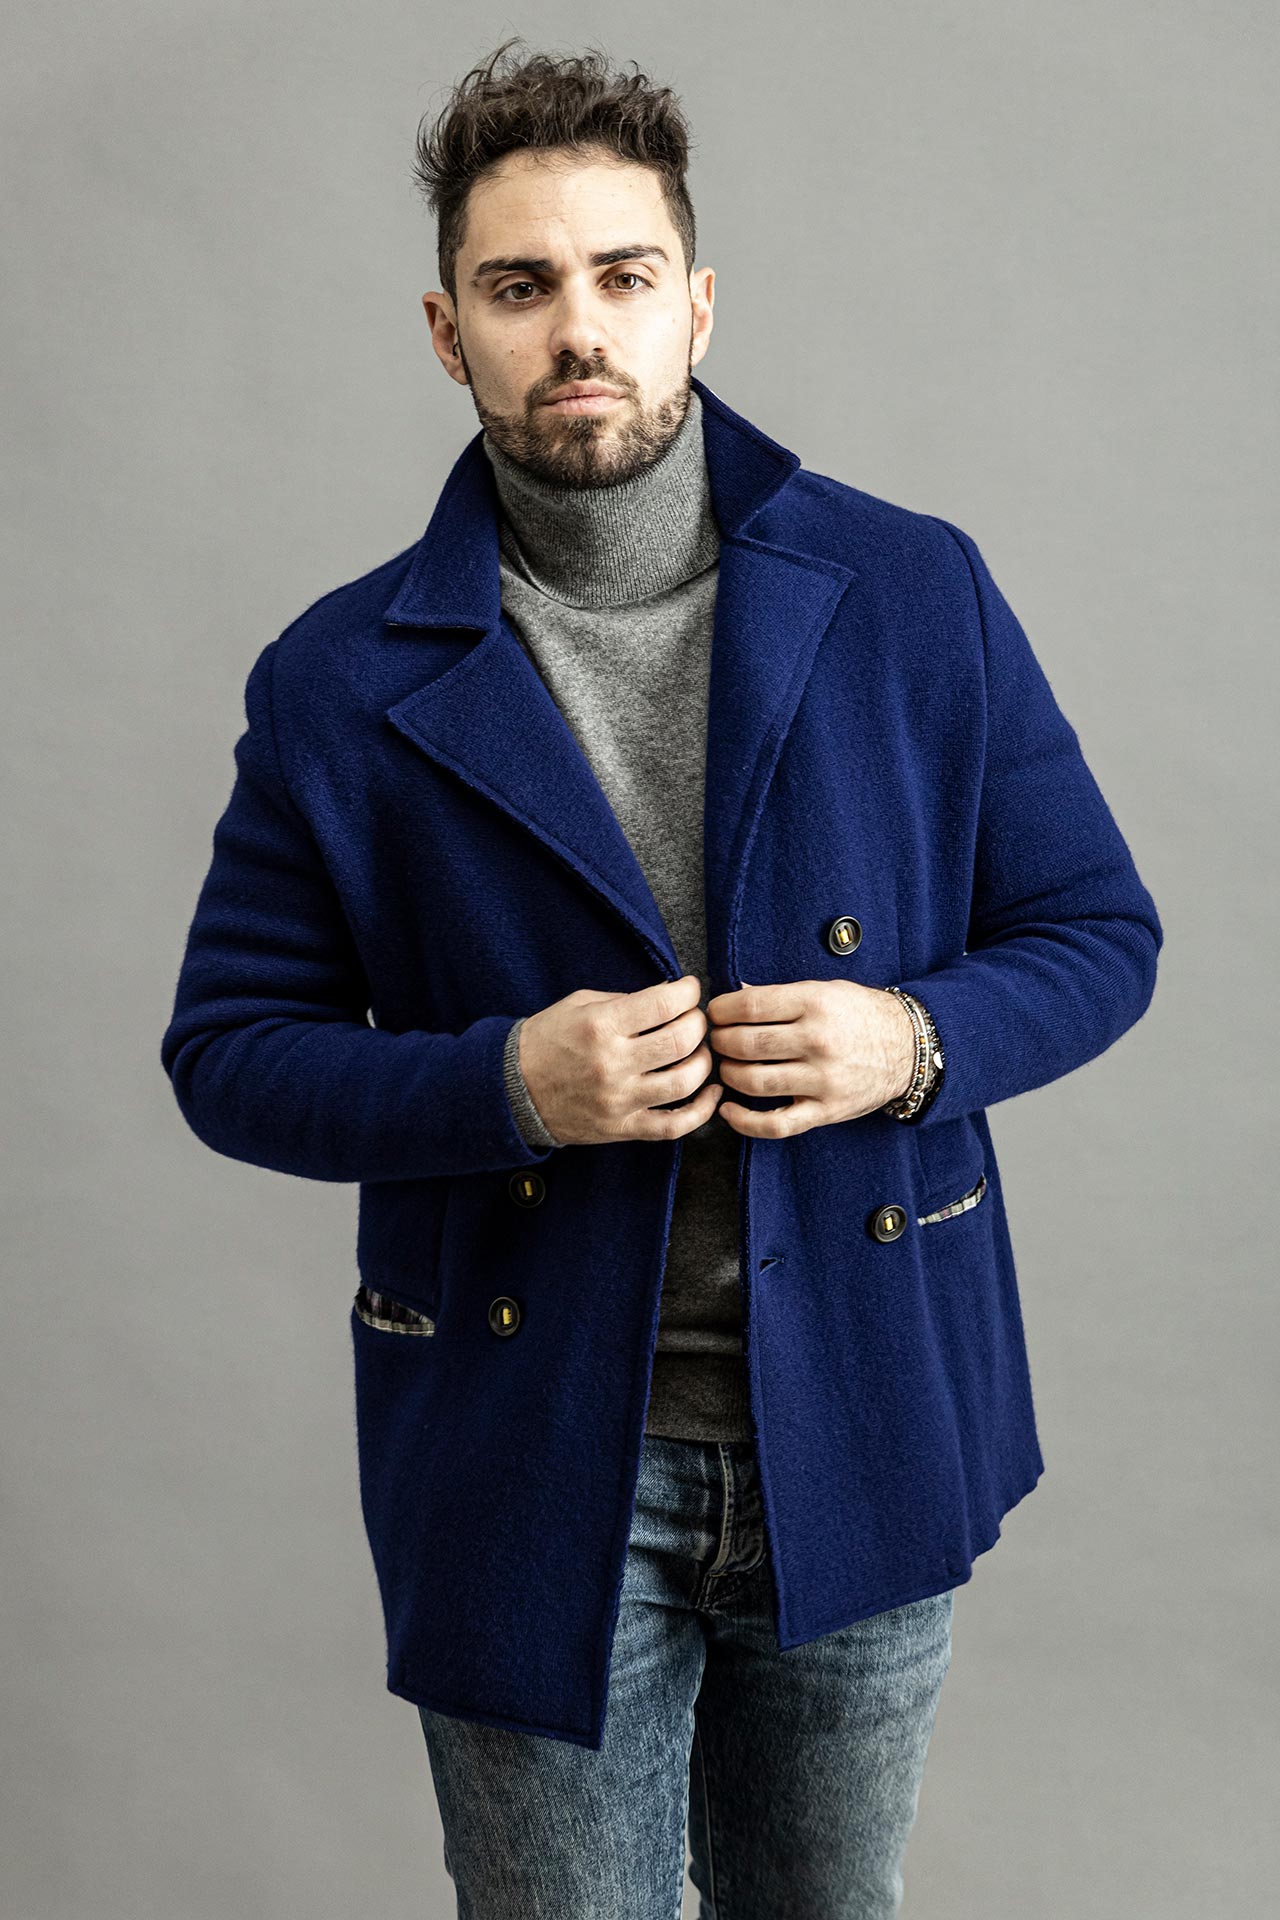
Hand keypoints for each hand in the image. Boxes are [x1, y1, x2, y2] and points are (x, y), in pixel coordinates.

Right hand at [518, 974, 723, 1145]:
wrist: (513, 1089)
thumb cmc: (547, 1040)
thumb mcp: (579, 1004)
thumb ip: (626, 1000)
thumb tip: (669, 996)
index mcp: (601, 1026)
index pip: (664, 1003)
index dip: (689, 991)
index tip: (690, 989)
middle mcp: (613, 1063)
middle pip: (682, 1041)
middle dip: (699, 1023)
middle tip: (694, 1018)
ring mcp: (619, 1100)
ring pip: (685, 1082)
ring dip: (703, 1062)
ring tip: (697, 1051)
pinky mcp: (622, 1128)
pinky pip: (674, 1125)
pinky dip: (701, 1111)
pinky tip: (710, 1093)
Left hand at [705, 977, 916, 1137]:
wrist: (910, 1047)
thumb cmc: (861, 1014)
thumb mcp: (825, 990)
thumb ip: (780, 994)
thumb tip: (736, 993)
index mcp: (815, 1003)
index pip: (750, 1007)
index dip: (721, 1011)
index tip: (715, 1014)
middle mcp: (818, 1041)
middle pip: (746, 1044)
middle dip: (721, 1042)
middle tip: (717, 1041)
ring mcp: (822, 1079)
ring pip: (754, 1082)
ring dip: (728, 1075)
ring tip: (727, 1067)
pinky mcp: (826, 1110)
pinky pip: (776, 1125)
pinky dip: (745, 1122)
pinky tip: (729, 1110)